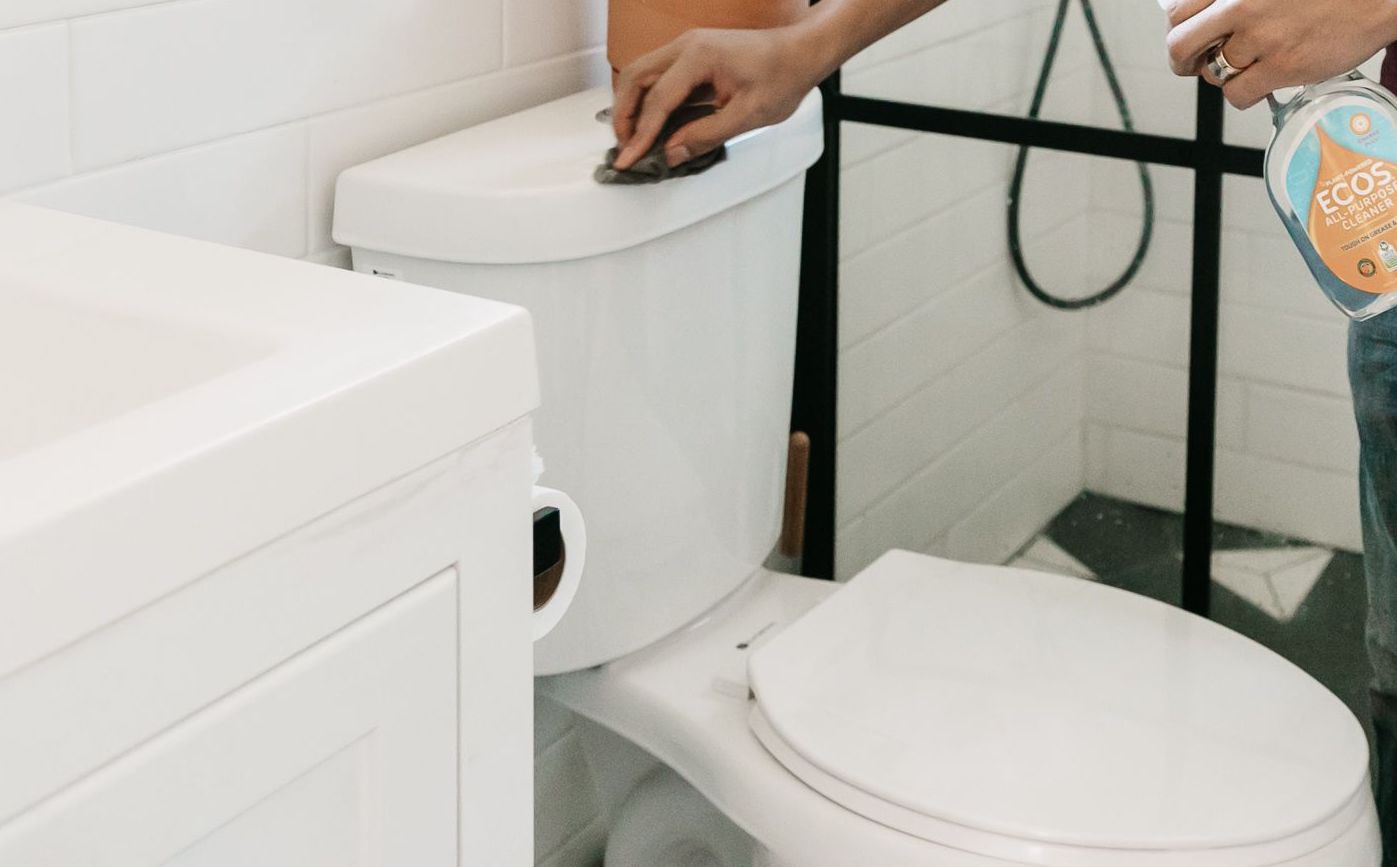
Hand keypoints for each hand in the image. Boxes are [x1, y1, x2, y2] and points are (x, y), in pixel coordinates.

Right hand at [611, 27, 823, 169]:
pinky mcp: (692, 56)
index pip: (658, 100)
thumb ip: (706, 135)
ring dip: (632, 106)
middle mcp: (687, 46)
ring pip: (642, 74)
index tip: (628, 159)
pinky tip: (653, 124)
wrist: (801, 53)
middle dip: (624, 116)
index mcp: (699, 57)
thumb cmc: (783, 75)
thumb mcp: (748, 115)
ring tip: (634, 139)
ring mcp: (687, 48)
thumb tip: (673, 153)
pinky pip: (659, 76)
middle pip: (635, 79)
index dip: (641, 135)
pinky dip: (648, 100)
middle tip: (625, 148)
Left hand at [1165, 0, 1396, 107]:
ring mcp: (1262, 37)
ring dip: (1223, 75)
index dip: (1179, 28)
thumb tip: (1206, 14)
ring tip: (1245, 66)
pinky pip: (1238, 94)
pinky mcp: (1283, 65)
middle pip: (1180, 46)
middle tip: (1194, 64)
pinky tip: (1260, 82)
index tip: (1189, 35)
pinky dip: (1243, 94)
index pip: (1178, 11)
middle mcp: (1242, 6)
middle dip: (1184, 60)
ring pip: (1212, 73)